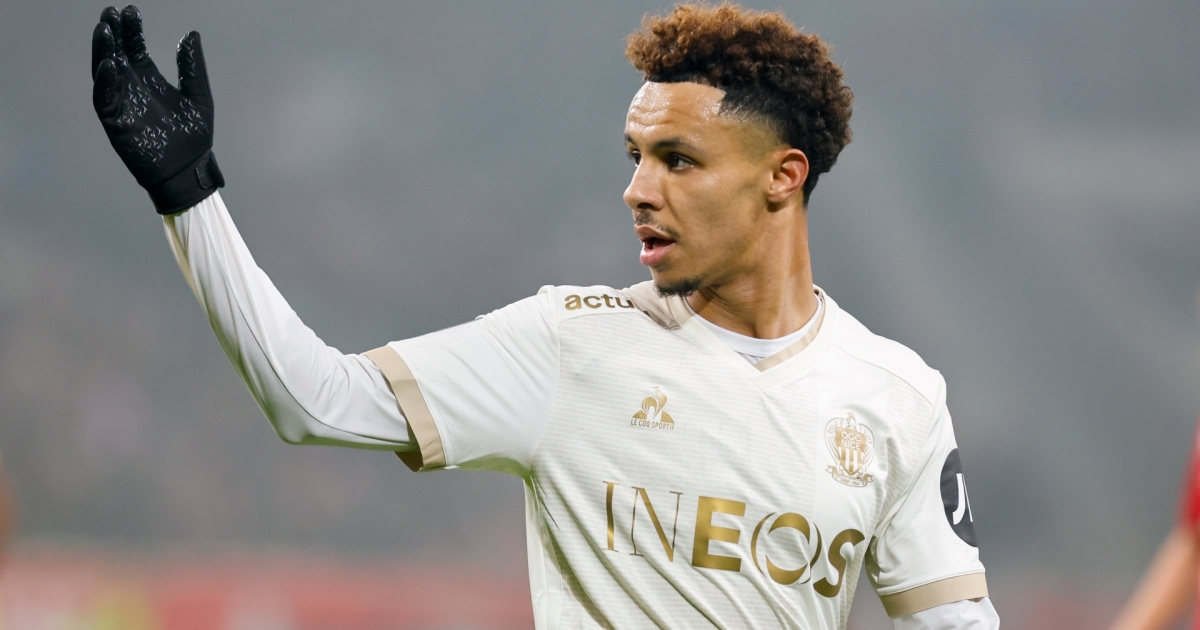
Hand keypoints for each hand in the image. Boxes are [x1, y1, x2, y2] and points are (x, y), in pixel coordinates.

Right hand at [92, 5, 223, 214]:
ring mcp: (122, 104)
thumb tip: (191, 35)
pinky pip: (105, 98)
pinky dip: (105, 81)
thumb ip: (192, 68)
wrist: (190, 171)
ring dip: (103, 51)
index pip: (135, 49)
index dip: (132, 30)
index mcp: (150, 80)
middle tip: (111, 13)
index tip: (131, 10)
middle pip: (117, 55)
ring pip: (105, 72)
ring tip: (104, 30)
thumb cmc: (195, 138)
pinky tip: (109, 63)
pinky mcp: (116, 122)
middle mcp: (132, 89)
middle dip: (113, 34)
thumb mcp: (199, 97)